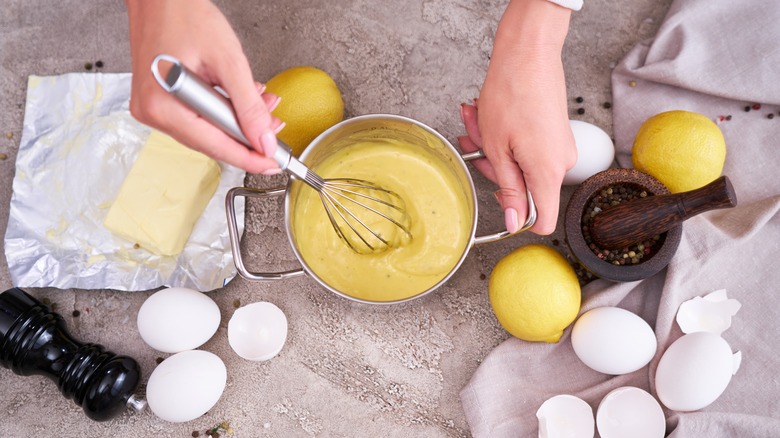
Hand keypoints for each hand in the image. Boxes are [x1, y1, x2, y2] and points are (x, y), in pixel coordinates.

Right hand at [125, 0, 282, 173]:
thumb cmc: (183, 14)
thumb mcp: (228, 61)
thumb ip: (248, 105)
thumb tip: (264, 140)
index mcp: (164, 106)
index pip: (216, 146)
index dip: (249, 157)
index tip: (273, 164)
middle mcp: (153, 113)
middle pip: (212, 141)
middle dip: (247, 135)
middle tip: (275, 128)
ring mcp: (153, 108)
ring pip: (207, 130)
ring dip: (237, 120)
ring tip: (262, 103)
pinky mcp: (159, 101)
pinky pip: (197, 117)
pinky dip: (222, 111)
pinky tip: (239, 99)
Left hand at [458, 0, 575, 234]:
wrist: (529, 53)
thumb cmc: (511, 93)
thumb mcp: (497, 149)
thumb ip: (509, 188)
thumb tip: (513, 221)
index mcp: (547, 173)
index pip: (542, 221)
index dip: (517, 216)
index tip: (497, 197)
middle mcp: (560, 163)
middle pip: (523, 187)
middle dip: (492, 166)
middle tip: (472, 142)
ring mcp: (559, 147)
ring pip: (519, 162)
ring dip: (492, 145)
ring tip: (476, 119)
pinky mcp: (555, 133)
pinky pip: (526, 146)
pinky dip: (504, 135)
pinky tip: (487, 116)